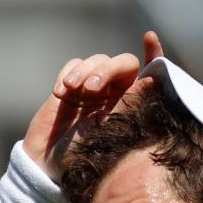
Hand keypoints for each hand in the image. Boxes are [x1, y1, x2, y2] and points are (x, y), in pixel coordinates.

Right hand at [23, 31, 166, 179]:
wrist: (49, 164)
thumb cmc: (83, 155)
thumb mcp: (110, 130)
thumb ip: (130, 102)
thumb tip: (153, 79)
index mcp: (132, 104)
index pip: (148, 75)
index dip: (152, 53)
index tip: (149, 38)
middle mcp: (116, 93)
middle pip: (122, 63)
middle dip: (106, 70)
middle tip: (91, 89)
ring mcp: (93, 88)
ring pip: (97, 61)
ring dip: (83, 72)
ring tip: (70, 90)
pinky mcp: (72, 85)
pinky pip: (74, 64)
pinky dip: (67, 74)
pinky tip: (60, 93)